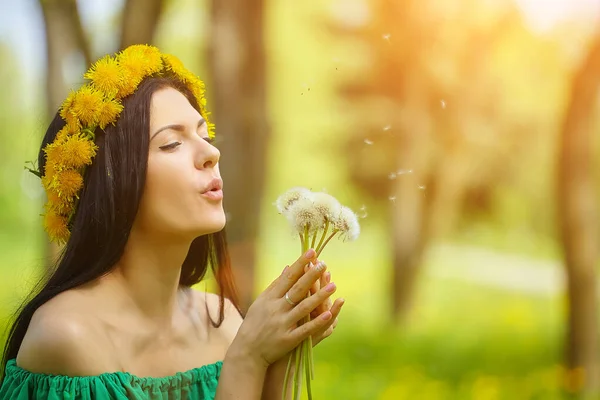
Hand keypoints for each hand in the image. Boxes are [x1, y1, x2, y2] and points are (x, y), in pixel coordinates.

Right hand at [230, 249, 336, 367]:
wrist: (246, 351)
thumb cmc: (254, 323)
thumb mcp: (261, 302)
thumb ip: (276, 285)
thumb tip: (289, 267)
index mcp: (270, 298)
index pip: (288, 278)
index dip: (300, 265)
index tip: (311, 252)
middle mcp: (276, 309)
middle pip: (297, 290)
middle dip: (311, 276)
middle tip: (324, 264)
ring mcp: (282, 324)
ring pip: (303, 308)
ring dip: (319, 297)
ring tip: (333, 286)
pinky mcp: (288, 340)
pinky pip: (305, 330)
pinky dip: (316, 322)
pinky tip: (329, 314)